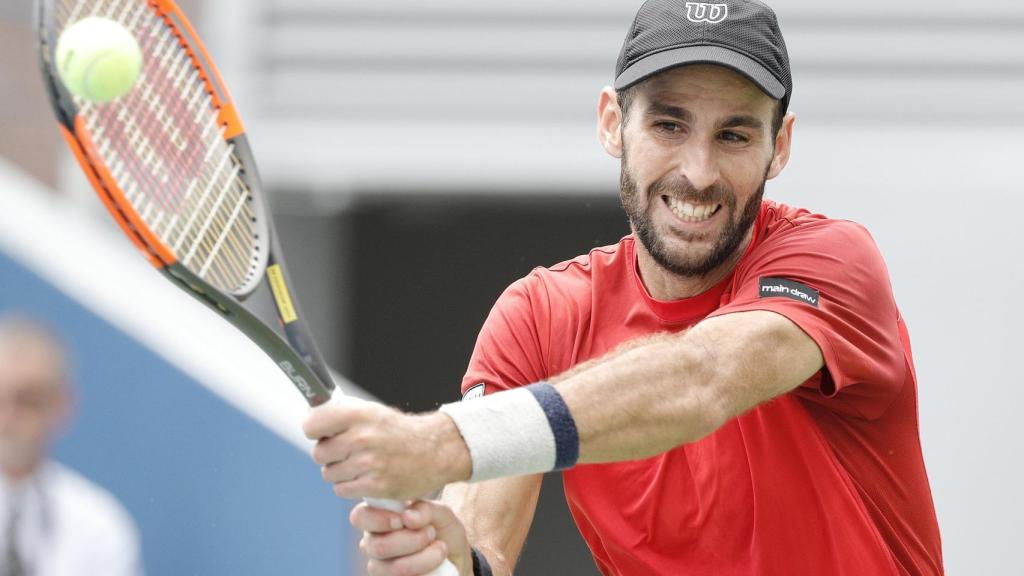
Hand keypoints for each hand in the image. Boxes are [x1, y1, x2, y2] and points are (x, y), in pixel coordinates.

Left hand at [303, 399, 471, 500]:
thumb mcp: (372, 412)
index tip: (322, 433)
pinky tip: (365, 477)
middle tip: (347, 451)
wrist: (434, 450)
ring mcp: (368, 463)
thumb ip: (342, 415)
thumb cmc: (398, 431)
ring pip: (329, 473)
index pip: (312, 425)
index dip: (315, 430)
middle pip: (319, 454)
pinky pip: (342, 489)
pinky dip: (350, 486)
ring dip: (340, 471)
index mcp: (359, 414)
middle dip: (330, 454)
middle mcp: (362, 438)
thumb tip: (311, 417)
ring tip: (360, 464)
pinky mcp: (375, 486)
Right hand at [352, 500, 472, 575]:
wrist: (455, 555)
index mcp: (378, 519)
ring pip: (392, 569)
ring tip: (440, 548)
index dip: (378, 519)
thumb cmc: (441, 528)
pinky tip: (436, 564)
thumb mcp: (440, 512)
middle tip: (431, 532)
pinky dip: (424, 572)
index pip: (360, 516)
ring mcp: (380, 568)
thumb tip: (407, 517)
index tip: (402, 520)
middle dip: (412, 540)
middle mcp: (372, 543)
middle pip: (378, 546)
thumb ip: (424, 509)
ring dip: (423, 559)